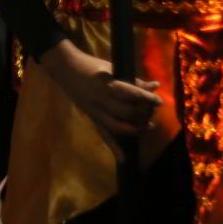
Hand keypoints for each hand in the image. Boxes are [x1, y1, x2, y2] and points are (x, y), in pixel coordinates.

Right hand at [40, 40, 161, 157]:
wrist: (64, 68)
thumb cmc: (90, 65)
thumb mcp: (111, 68)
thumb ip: (132, 80)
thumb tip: (154, 86)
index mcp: (105, 84)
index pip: (130, 93)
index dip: (146, 98)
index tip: (158, 101)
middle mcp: (100, 100)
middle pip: (126, 112)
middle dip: (143, 112)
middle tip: (152, 109)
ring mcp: (94, 111)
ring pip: (118, 126)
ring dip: (135, 129)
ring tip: (148, 126)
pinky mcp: (91, 118)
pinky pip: (103, 135)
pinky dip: (114, 148)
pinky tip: (124, 159)